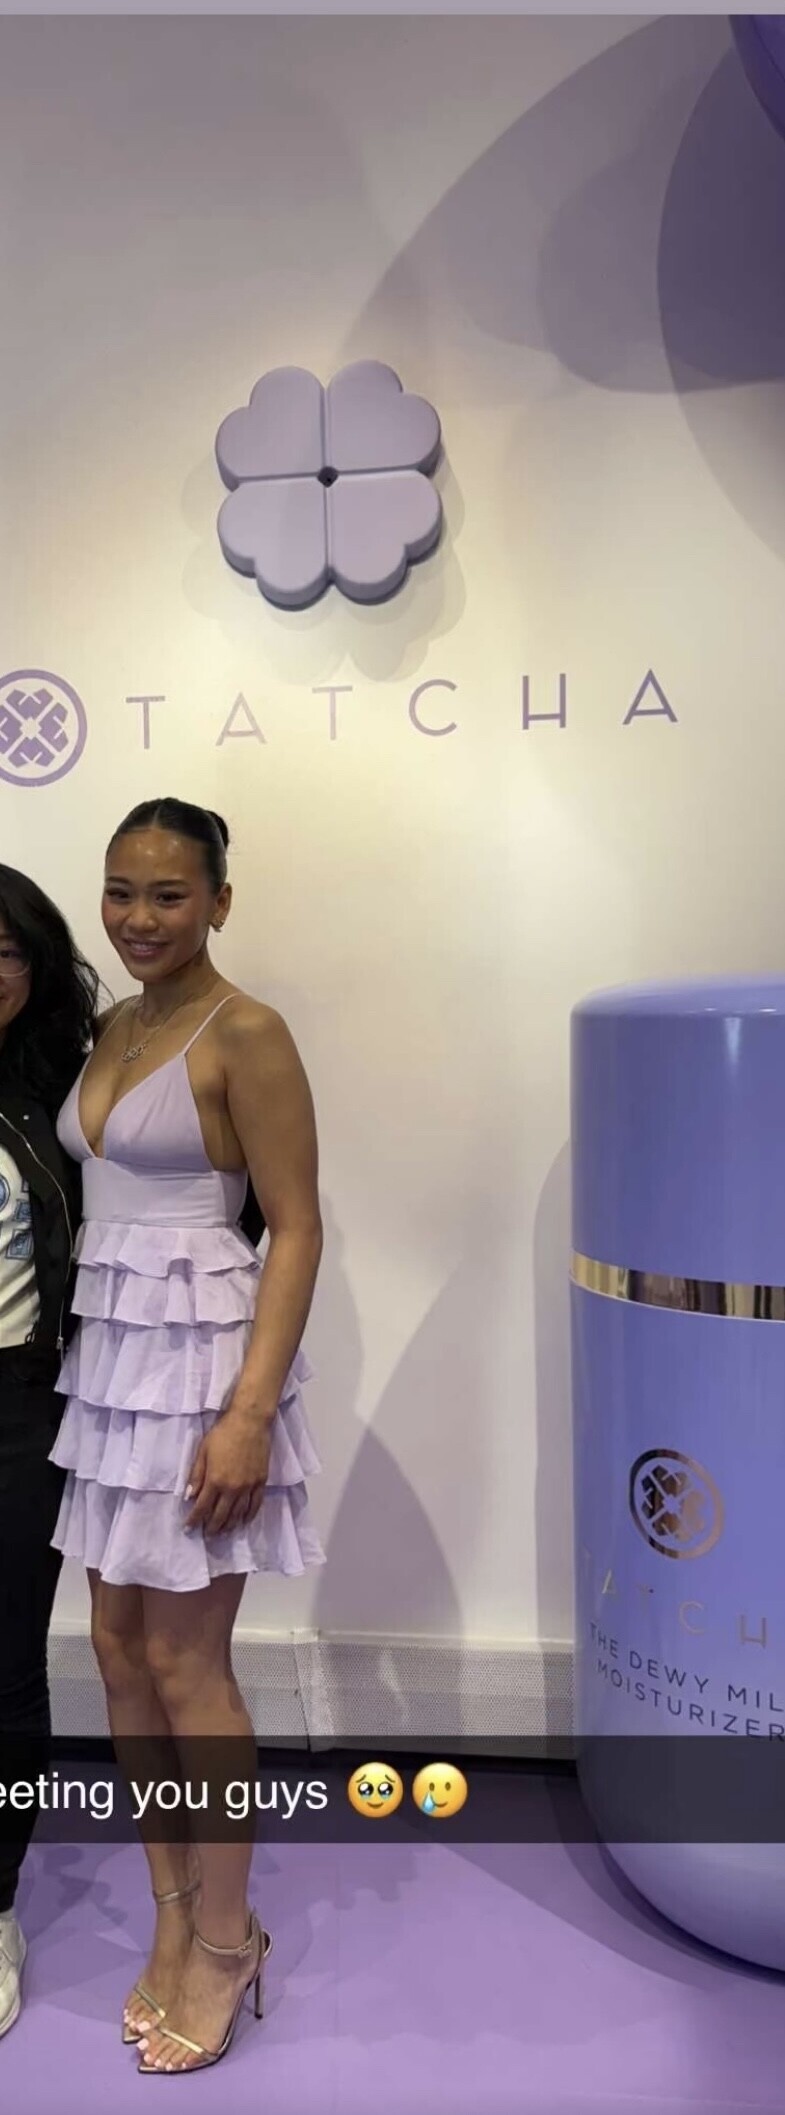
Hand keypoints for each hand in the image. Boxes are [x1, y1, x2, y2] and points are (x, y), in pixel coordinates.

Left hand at [184, 1409, 272, 1536]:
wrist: (249, 1422)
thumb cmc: (223, 1433)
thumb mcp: (203, 1452)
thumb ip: (196, 1475)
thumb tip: (189, 1496)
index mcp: (215, 1480)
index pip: (202, 1507)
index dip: (194, 1520)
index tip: (189, 1528)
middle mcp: (232, 1488)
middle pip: (221, 1515)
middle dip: (212, 1528)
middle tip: (207, 1535)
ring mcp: (248, 1486)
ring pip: (238, 1514)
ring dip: (229, 1526)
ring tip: (223, 1533)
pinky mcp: (261, 1482)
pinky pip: (255, 1505)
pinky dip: (249, 1516)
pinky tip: (244, 1522)